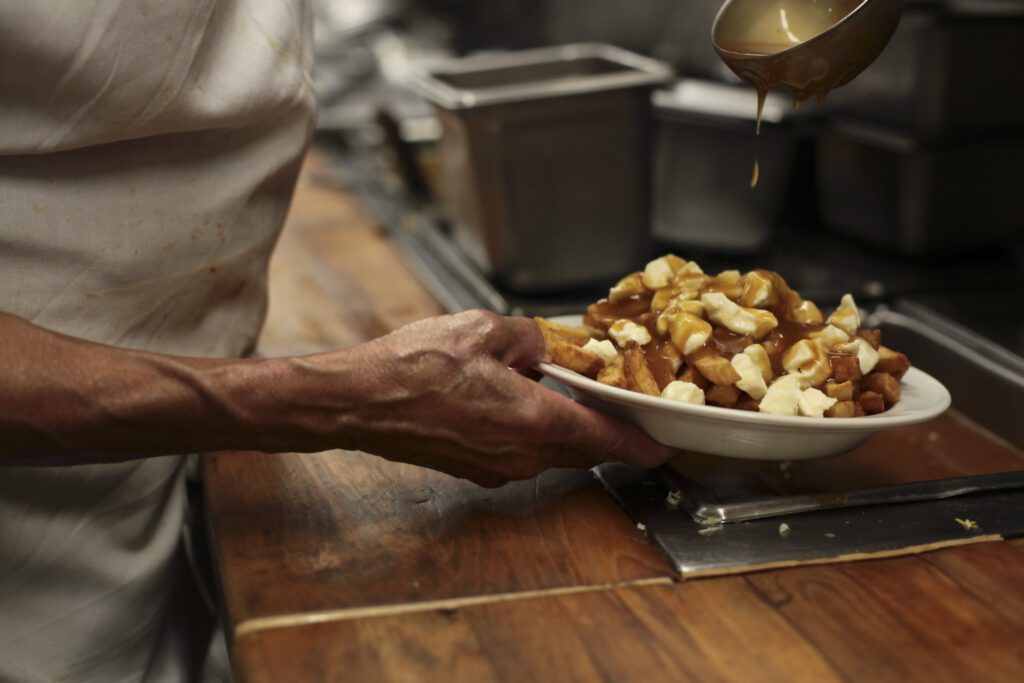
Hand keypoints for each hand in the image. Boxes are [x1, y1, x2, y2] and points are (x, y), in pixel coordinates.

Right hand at [294, 310, 673, 486]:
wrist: (360, 401)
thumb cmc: (414, 367)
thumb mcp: (484, 329)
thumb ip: (531, 336)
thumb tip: (544, 346)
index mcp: (534, 420)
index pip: (604, 438)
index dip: (638, 443)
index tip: (661, 448)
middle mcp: (521, 454)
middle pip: (581, 448)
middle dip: (603, 431)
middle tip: (618, 410)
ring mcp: (496, 467)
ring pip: (551, 450)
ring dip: (565, 428)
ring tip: (564, 395)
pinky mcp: (474, 469)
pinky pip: (521, 452)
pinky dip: (533, 431)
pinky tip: (518, 402)